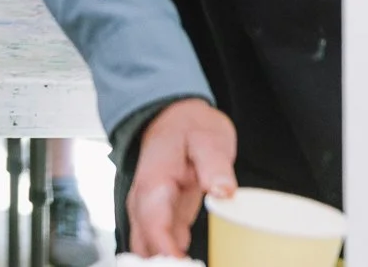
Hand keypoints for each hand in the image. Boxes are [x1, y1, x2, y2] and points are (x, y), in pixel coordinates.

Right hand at [127, 99, 236, 258]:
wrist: (174, 115)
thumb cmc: (188, 126)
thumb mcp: (207, 138)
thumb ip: (214, 164)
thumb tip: (223, 190)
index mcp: (154, 182)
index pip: (153, 224)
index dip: (166, 250)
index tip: (182, 265)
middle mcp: (146, 200)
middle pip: (143, 243)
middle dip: (160, 262)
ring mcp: (152, 210)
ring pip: (147, 247)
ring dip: (164, 262)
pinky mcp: (163, 216)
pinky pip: (159, 245)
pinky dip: (170, 260)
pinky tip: (188, 266)